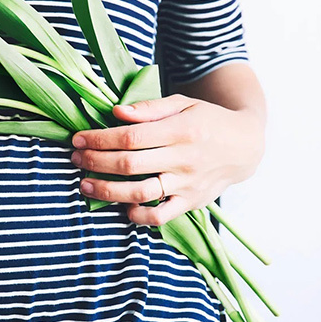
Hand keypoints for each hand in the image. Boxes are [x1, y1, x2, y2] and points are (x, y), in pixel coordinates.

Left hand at [70, 94, 264, 225]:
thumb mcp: (183, 104)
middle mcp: (184, 159)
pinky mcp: (191, 203)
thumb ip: (150, 109)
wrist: (245, 146)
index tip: (77, 139)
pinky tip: (122, 207)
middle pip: (129, 164)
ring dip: (107, 191)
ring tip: (84, 184)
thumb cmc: (207, 120)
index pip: (130, 137)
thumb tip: (117, 113)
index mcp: (181, 130)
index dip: (99, 139)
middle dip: (95, 161)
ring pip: (141, 193)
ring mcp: (188, 185)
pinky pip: (161, 217)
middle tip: (75, 158)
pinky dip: (139, 216)